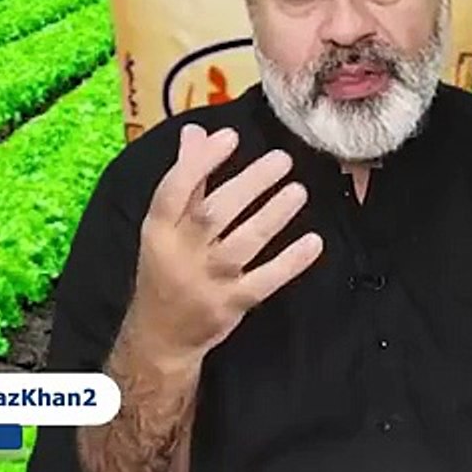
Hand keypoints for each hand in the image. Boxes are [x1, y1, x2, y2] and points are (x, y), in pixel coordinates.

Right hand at [125, 123, 322, 369]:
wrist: (161, 337)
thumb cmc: (165, 270)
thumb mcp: (162, 228)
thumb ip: (184, 180)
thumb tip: (196, 133)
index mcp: (158, 230)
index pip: (174, 190)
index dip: (201, 162)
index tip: (230, 137)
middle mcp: (181, 254)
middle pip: (214, 214)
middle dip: (250, 184)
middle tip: (282, 160)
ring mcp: (207, 281)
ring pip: (242, 245)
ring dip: (273, 215)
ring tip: (297, 191)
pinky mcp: (231, 305)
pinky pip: (264, 281)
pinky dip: (290, 263)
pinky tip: (313, 243)